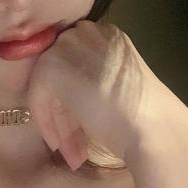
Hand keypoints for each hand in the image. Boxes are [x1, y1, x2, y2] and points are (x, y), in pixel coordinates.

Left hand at [25, 20, 175, 170]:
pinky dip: (46, 122)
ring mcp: (68, 45)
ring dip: (57, 123)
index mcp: (106, 35)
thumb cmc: (142, 117)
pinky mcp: (53, 65)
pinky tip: (60, 145)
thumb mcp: (113, 89)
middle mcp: (86, 32)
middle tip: (72, 148)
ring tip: (71, 155)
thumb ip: (87, 83)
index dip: (71, 101)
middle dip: (62, 114)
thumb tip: (59, 102)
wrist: (151, 127)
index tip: (78, 131)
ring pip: (47, 87)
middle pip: (58, 75)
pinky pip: (37, 95)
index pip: (74, 64)